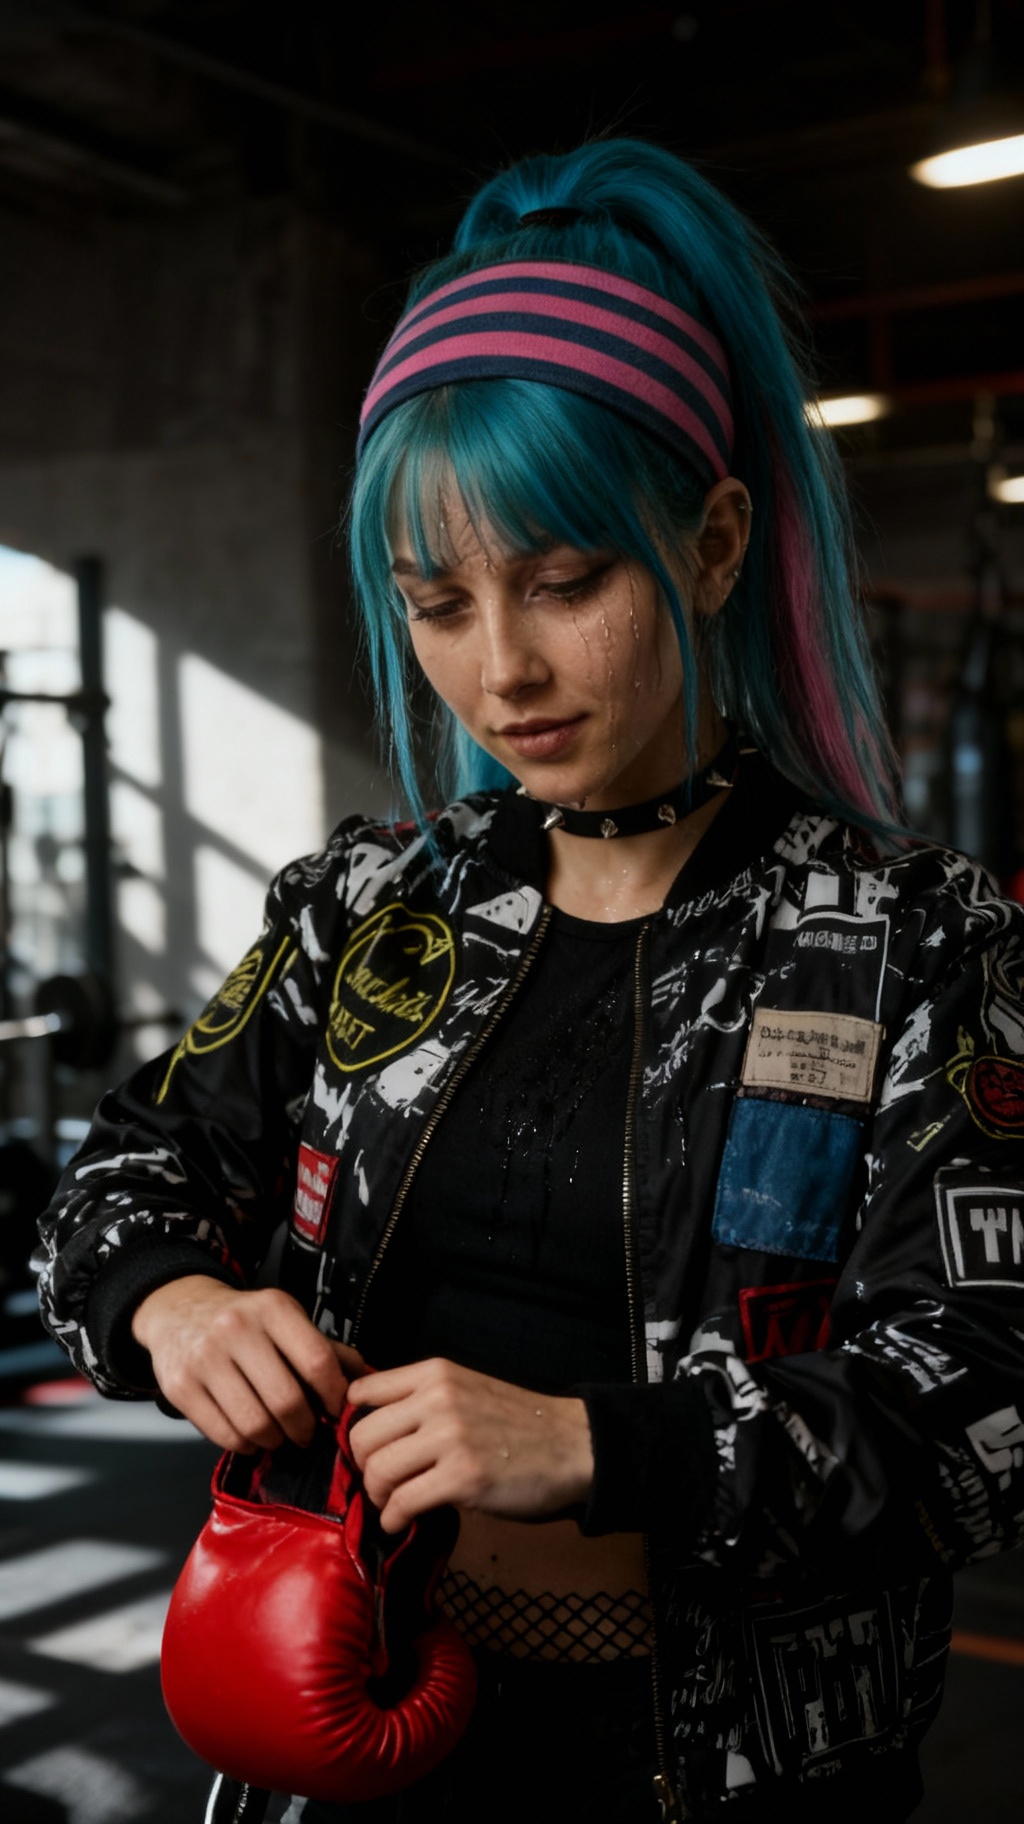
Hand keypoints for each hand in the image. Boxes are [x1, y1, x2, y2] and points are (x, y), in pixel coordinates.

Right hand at [131, 1276, 365, 1452]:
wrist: (177, 1310)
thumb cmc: (244, 1321)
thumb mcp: (285, 1320)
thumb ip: (325, 1349)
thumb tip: (366, 1382)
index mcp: (273, 1308)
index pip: (317, 1361)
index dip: (334, 1396)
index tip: (337, 1412)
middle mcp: (236, 1328)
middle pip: (287, 1400)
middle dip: (305, 1428)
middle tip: (307, 1433)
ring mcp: (204, 1358)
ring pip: (255, 1424)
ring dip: (275, 1440)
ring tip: (279, 1434)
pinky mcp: (179, 1387)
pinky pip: (223, 1435)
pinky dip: (245, 1444)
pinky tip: (250, 1435)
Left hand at [346, 1357, 593, 1533]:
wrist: (572, 1445)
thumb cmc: (518, 1424)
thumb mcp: (466, 1390)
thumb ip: (423, 1399)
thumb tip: (370, 1424)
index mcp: (435, 1373)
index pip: (362, 1393)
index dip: (355, 1425)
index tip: (368, 1448)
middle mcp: (437, 1398)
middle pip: (362, 1436)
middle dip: (364, 1467)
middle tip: (382, 1482)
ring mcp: (450, 1437)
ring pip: (377, 1470)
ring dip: (378, 1496)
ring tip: (394, 1503)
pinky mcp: (463, 1477)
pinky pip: (402, 1502)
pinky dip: (394, 1518)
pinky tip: (404, 1520)